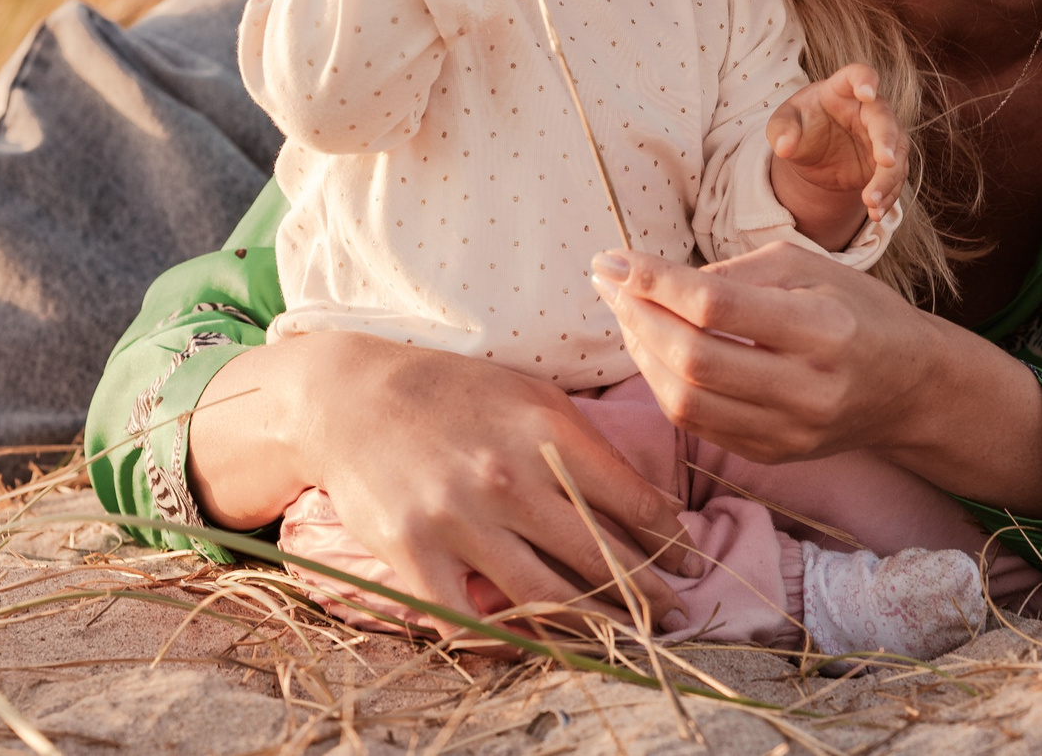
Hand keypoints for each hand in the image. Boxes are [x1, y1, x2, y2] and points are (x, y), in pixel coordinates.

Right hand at [189, 331, 691, 642]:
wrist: (351, 396)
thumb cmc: (451, 393)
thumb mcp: (528, 395)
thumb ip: (585, 442)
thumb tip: (650, 500)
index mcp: (544, 430)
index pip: (631, 498)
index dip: (670, 540)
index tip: (691, 563)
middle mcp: (507, 477)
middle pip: (599, 556)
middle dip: (649, 593)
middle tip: (677, 615)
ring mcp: (459, 519)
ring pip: (546, 596)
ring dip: (595, 626)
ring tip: (624, 640)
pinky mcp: (414, 553)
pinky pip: (469, 618)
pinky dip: (505, 641)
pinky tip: (534, 648)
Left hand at [588, 241, 1041, 514]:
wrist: (912, 388)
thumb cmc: (857, 310)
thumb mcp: (807, 268)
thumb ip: (731, 273)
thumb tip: (650, 278)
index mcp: (823, 329)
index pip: (717, 308)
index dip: (655, 282)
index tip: (615, 258)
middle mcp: (808, 389)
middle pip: (692, 360)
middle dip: (636, 317)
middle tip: (608, 282)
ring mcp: (790, 432)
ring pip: (685, 402)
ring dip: (640, 353)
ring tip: (625, 312)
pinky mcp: (775, 455)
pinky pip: (699, 424)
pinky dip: (663, 384)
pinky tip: (652, 349)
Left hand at [766, 62, 906, 250]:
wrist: (814, 152)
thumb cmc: (800, 126)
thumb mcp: (782, 125)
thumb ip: (782, 131)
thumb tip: (784, 147)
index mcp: (842, 89)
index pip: (857, 74)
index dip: (865, 80)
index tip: (867, 91)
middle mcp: (869, 108)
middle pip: (884, 118)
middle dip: (886, 139)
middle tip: (885, 161)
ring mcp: (882, 135)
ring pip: (896, 153)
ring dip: (887, 178)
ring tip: (870, 202)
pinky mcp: (887, 162)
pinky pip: (894, 178)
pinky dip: (887, 196)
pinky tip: (875, 212)